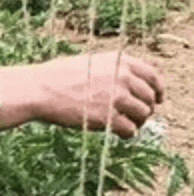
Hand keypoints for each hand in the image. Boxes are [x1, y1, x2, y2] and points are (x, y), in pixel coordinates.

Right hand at [22, 52, 162, 137]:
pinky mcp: (108, 117)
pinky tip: (118, 133)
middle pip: (149, 97)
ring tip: (123, 124)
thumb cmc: (57, 76)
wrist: (38, 90)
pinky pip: (130, 130)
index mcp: (118, 61)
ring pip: (143, 114)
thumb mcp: (89, 62)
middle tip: (135, 115)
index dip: (157, 89)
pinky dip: (126, 134)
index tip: (157, 99)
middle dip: (145, 108)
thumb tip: (137, 76)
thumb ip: (113, 68)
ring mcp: (116, 96)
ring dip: (136, 121)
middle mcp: (121, 76)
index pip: (152, 75)